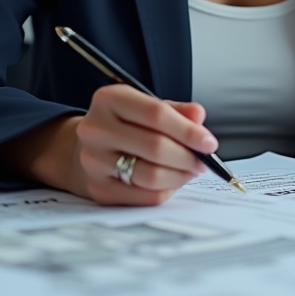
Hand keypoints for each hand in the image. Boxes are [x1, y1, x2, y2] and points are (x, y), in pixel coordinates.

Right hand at [0, 85, 218, 206]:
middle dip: (188, 156)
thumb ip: (175, 110)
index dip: (188, 130)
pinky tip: (171, 180)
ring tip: (190, 170)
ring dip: (180, 176)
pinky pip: (144, 196)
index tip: (209, 142)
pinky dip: (166, 190)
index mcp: (109, 99)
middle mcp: (95, 129)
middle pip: (155, 147)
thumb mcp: (146, 106)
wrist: (85, 148)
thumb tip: (199, 117)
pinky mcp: (98, 190)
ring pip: (151, 175)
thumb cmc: (124, 125)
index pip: (156, 114)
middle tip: (203, 161)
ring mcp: (94, 161)